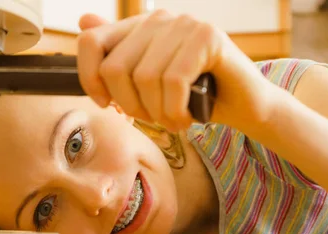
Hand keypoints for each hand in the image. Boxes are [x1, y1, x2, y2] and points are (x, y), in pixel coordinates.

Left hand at [76, 11, 282, 131]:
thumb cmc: (192, 98)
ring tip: (174, 120)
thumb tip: (83, 22)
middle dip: (130, 106)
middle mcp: (159, 19)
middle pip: (114, 67)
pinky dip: (175, 110)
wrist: (243, 105)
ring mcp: (184, 24)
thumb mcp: (147, 85)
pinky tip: (186, 117)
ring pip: (144, 78)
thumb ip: (116, 57)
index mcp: (139, 28)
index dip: (89, 78)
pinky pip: (173, 81)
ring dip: (157, 113)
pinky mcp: (208, 36)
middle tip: (152, 118)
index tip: (106, 103)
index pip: (90, 41)